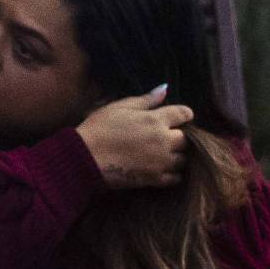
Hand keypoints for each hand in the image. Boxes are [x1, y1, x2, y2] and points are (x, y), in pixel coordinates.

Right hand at [79, 87, 193, 188]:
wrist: (83, 158)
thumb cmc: (98, 129)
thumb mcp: (118, 108)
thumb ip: (144, 100)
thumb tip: (165, 89)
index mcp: (156, 120)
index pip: (184, 113)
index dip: (182, 114)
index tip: (175, 118)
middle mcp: (164, 140)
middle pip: (186, 138)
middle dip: (178, 136)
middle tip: (164, 137)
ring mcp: (162, 161)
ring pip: (183, 158)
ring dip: (176, 155)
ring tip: (162, 154)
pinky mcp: (155, 179)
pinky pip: (176, 177)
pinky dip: (172, 173)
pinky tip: (161, 168)